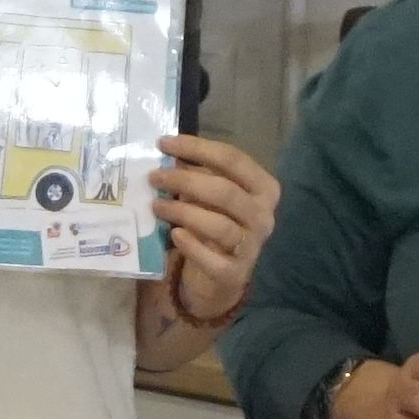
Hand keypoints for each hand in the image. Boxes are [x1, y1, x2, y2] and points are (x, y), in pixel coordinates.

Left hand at [148, 134, 277, 321]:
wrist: (221, 275)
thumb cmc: (215, 224)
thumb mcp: (209, 196)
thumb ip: (196, 174)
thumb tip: (167, 152)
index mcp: (263, 187)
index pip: (232, 159)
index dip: (197, 148)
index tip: (164, 143)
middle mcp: (264, 216)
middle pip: (224, 191)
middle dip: (185, 180)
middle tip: (154, 177)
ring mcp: (252, 246)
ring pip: (218, 225)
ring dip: (182, 212)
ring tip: (156, 205)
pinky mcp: (235, 273)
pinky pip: (212, 260)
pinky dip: (191, 247)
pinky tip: (174, 235)